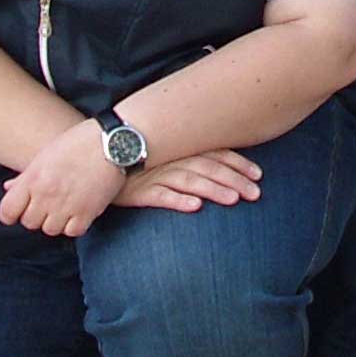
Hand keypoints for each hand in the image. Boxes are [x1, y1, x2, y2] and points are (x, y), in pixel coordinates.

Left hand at [0, 120, 127, 238]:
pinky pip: (72, 231)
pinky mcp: (87, 212)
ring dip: (55, 221)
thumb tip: (8, 188)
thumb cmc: (78, 143)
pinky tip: (78, 211)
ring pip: (50, 230)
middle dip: (36, 215)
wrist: (113, 141)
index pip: (7, 211)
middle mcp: (46, 194)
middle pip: (30, 222)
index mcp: (32, 178)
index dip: (11, 214)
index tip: (18, 211)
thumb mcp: (46, 154)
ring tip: (64, 206)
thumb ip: (26, 176)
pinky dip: (74, 225)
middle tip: (48, 203)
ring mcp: (66, 205)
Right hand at [117, 149, 263, 212]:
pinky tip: (195, 207)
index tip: (259, 175)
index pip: (215, 153)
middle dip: (234, 180)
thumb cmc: (136, 160)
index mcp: (181, 149)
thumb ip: (190, 156)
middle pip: (209, 168)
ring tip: (233, 200)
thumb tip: (221, 165)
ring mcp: (155, 174)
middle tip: (256, 194)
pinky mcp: (139, 191)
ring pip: (190, 180)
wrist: (96, 160)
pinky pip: (161, 196)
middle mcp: (171, 159)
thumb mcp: (165, 153)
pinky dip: (178, 200)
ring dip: (213, 189)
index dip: (238, 163)